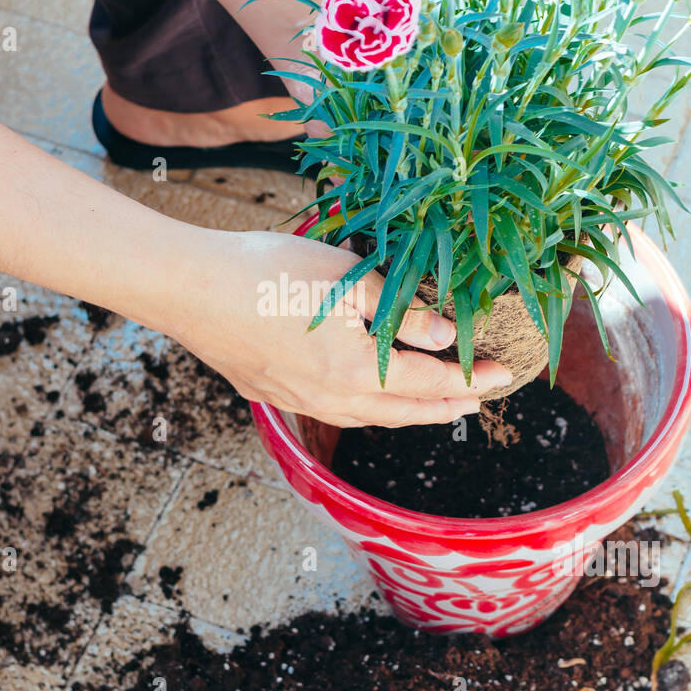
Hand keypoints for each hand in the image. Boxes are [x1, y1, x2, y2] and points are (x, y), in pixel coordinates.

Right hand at [172, 230, 511, 427]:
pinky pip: (332, 411)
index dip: (469, 378)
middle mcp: (332, 399)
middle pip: (403, 412)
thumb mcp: (346, 280)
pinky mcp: (270, 392)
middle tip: (476, 402)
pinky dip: (365, 408)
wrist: (189, 290)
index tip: (502, 373)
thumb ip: (401, 312)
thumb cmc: (267, 273)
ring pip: (367, 417)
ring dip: (406, 413)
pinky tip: (363, 397)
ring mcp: (298, 401)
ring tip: (431, 406)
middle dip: (444, 407)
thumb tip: (448, 336)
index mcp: (357, 371)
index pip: (430, 382)